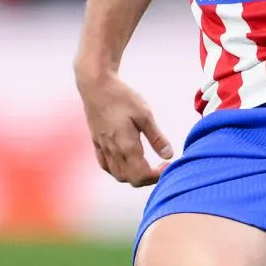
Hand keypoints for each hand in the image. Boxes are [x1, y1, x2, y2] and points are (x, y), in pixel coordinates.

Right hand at [77, 71, 173, 186]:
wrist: (95, 86)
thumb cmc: (121, 97)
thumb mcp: (144, 114)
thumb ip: (156, 137)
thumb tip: (169, 155)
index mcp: (126, 146)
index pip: (142, 175)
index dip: (158, 176)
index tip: (170, 165)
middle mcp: (112, 151)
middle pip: (131, 179)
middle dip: (148, 179)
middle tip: (161, 166)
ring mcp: (102, 148)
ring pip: (118, 175)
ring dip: (134, 176)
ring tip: (148, 165)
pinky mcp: (96, 143)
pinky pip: (106, 166)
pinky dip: (119, 170)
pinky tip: (128, 162)